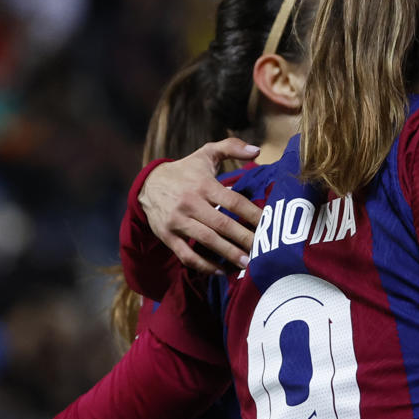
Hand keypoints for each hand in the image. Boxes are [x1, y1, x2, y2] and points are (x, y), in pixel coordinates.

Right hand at [140, 140, 263, 274]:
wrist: (147, 184)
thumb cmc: (186, 170)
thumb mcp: (206, 153)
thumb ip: (232, 148)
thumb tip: (257, 150)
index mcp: (203, 185)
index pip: (234, 202)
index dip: (253, 215)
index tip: (271, 225)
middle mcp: (190, 203)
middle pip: (223, 225)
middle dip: (245, 239)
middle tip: (265, 251)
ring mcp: (177, 221)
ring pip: (207, 241)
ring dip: (229, 254)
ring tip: (248, 264)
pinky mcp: (167, 236)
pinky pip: (187, 255)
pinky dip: (204, 266)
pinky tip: (222, 270)